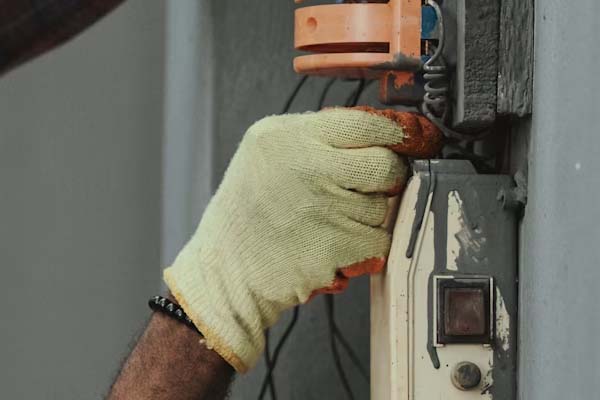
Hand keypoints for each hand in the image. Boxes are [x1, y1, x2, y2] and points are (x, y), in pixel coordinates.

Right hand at [164, 107, 440, 371]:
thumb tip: (379, 132)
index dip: (398, 132)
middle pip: (386, 164)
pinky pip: (380, 240)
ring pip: (384, 206)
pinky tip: (336, 244)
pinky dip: (366, 245)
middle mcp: (308, 166)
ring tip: (333, 222)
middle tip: (370, 187)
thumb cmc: (246, 213)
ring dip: (370, 216)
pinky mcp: (337, 246)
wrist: (225, 270)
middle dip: (387, 178)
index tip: (412, 139)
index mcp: (288, 136)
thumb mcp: (266, 152)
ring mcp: (324, 206)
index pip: (366, 122)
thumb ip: (317, 136)